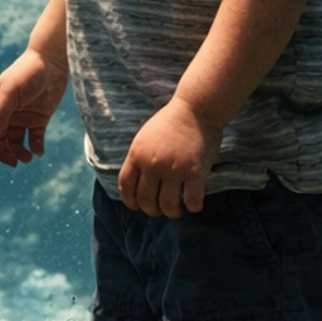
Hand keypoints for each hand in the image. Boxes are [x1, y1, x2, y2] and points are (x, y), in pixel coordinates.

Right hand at [0, 47, 69, 166]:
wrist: (52, 61)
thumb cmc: (27, 72)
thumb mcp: (10, 91)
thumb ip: (0, 113)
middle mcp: (7, 113)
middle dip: (3, 152)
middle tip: (13, 162)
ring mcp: (23, 116)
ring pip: (16, 142)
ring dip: (19, 153)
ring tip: (28, 158)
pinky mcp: (39, 119)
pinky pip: (35, 139)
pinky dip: (36, 148)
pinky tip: (39, 151)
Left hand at [118, 96, 220, 216]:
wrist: (196, 107)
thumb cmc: (171, 122)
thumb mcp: (144, 138)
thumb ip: (140, 159)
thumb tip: (136, 186)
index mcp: (137, 154)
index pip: (126, 187)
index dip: (130, 202)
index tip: (138, 206)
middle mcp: (152, 164)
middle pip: (145, 201)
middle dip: (152, 211)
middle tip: (161, 209)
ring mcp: (174, 169)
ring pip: (167, 206)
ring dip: (172, 213)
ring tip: (178, 209)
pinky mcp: (194, 172)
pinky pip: (192, 201)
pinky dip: (193, 207)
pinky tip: (194, 203)